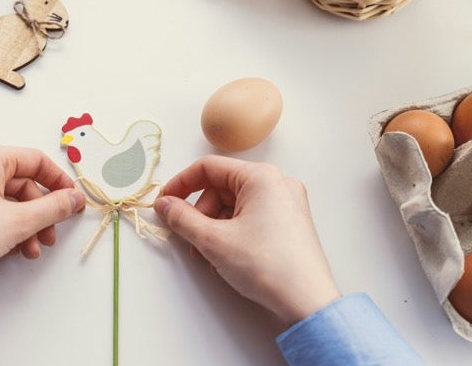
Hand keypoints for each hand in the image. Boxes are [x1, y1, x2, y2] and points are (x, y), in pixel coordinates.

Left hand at [0, 144, 84, 296]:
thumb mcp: (18, 222)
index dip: (59, 183)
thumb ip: (53, 208)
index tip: (71, 203)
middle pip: (18, 182)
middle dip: (38, 213)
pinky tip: (6, 247)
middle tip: (49, 236)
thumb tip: (73, 199)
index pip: (35, 160)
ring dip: (20, 223)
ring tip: (28, 250)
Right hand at [154, 156, 339, 325]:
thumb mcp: (213, 240)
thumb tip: (164, 205)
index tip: (164, 203)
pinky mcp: (290, 223)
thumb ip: (182, 218)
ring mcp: (287, 203)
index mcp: (261, 177)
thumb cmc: (267, 266)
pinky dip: (233, 233)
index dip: (181, 184)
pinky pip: (251, 217)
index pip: (209, 168)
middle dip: (201, 214)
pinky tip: (229, 258)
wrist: (307, 302)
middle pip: (221, 188)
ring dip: (215, 228)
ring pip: (235, 205)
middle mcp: (277, 184)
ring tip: (211, 256)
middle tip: (192, 240)